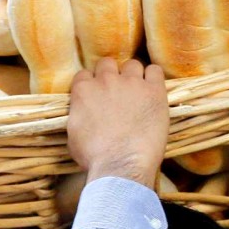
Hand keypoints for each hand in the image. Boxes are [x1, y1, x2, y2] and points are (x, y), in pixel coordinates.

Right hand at [67, 58, 167, 186]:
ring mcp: (131, 83)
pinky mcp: (154, 90)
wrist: (121, 165)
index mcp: (83, 90)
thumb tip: (81, 113)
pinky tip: (153, 91)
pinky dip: (154, 78)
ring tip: (138, 93)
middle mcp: (106, 80)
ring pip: (132, 65)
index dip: (92, 84)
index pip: (85, 75)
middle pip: (107, 64)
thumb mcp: (73, 135)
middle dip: (111, 75)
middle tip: (118, 93)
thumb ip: (78, 115)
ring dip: (134, 76)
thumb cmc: (95, 157)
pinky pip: (155, 71)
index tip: (98, 96)